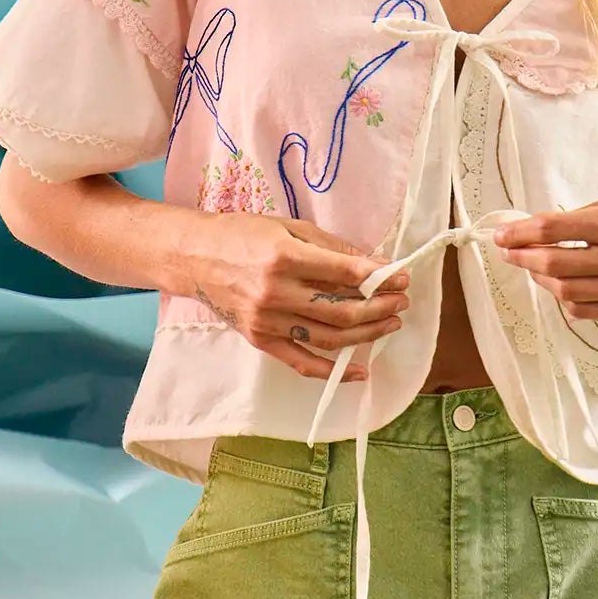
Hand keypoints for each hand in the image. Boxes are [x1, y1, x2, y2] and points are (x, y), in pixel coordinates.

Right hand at [176, 210, 410, 381]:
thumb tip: (375, 264)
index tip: (402, 277)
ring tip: (390, 324)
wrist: (195, 258)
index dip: (380, 277)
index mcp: (285, 257)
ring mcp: (267, 321)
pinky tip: (360, 370)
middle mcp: (276, 293)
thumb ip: (332, 247)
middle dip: (380, 308)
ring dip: (367, 334)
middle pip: (342, 310)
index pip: (346, 273)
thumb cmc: (243, 235)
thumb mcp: (289, 227)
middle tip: (401, 302)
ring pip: (329, 338)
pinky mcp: (260, 340)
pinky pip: (302, 362)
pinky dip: (333, 370)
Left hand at [492, 197, 597, 326]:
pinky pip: (583, 310)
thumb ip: (587, 215)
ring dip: (541, 281)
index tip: (501, 236)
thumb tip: (540, 226)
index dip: (521, 233)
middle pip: (554, 264)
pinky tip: (561, 287)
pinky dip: (565, 299)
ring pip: (565, 291)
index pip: (555, 229)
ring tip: (535, 269)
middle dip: (524, 259)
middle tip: (509, 254)